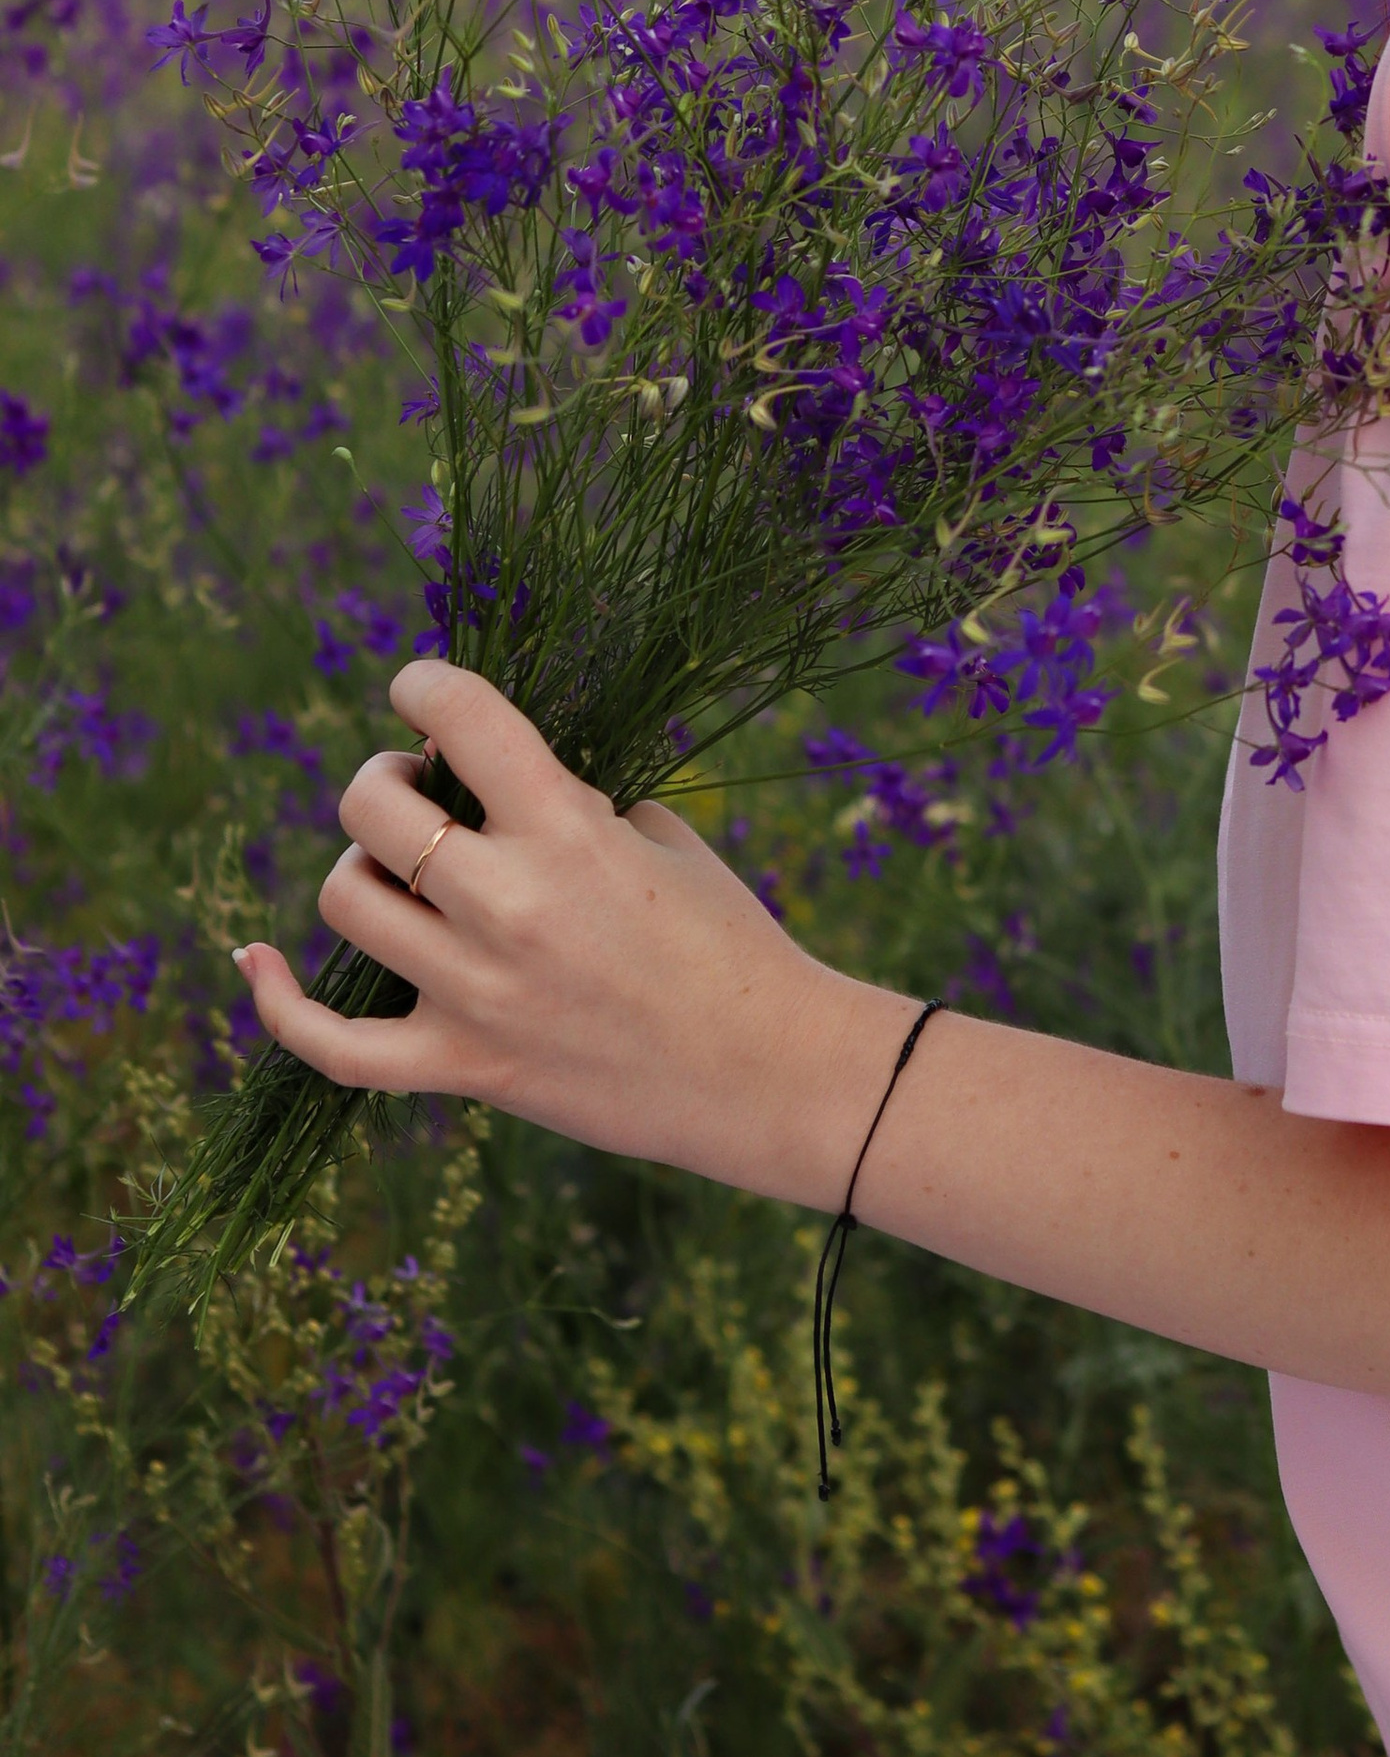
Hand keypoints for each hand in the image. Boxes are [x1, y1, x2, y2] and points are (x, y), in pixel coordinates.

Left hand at [234, 656, 870, 1203]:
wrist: (766, 1072)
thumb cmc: (730, 942)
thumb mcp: (662, 841)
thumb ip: (574, 804)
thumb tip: (495, 785)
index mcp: (569, 832)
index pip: (464, 719)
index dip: (425, 685)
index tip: (420, 687)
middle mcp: (508, 906)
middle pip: (375, 808)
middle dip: (388, 778)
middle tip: (421, 790)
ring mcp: (476, 993)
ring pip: (348, 900)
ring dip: (362, 865)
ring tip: (399, 868)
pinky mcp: (463, 1066)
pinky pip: (334, 1045)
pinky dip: (280, 1002)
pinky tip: (257, 961)